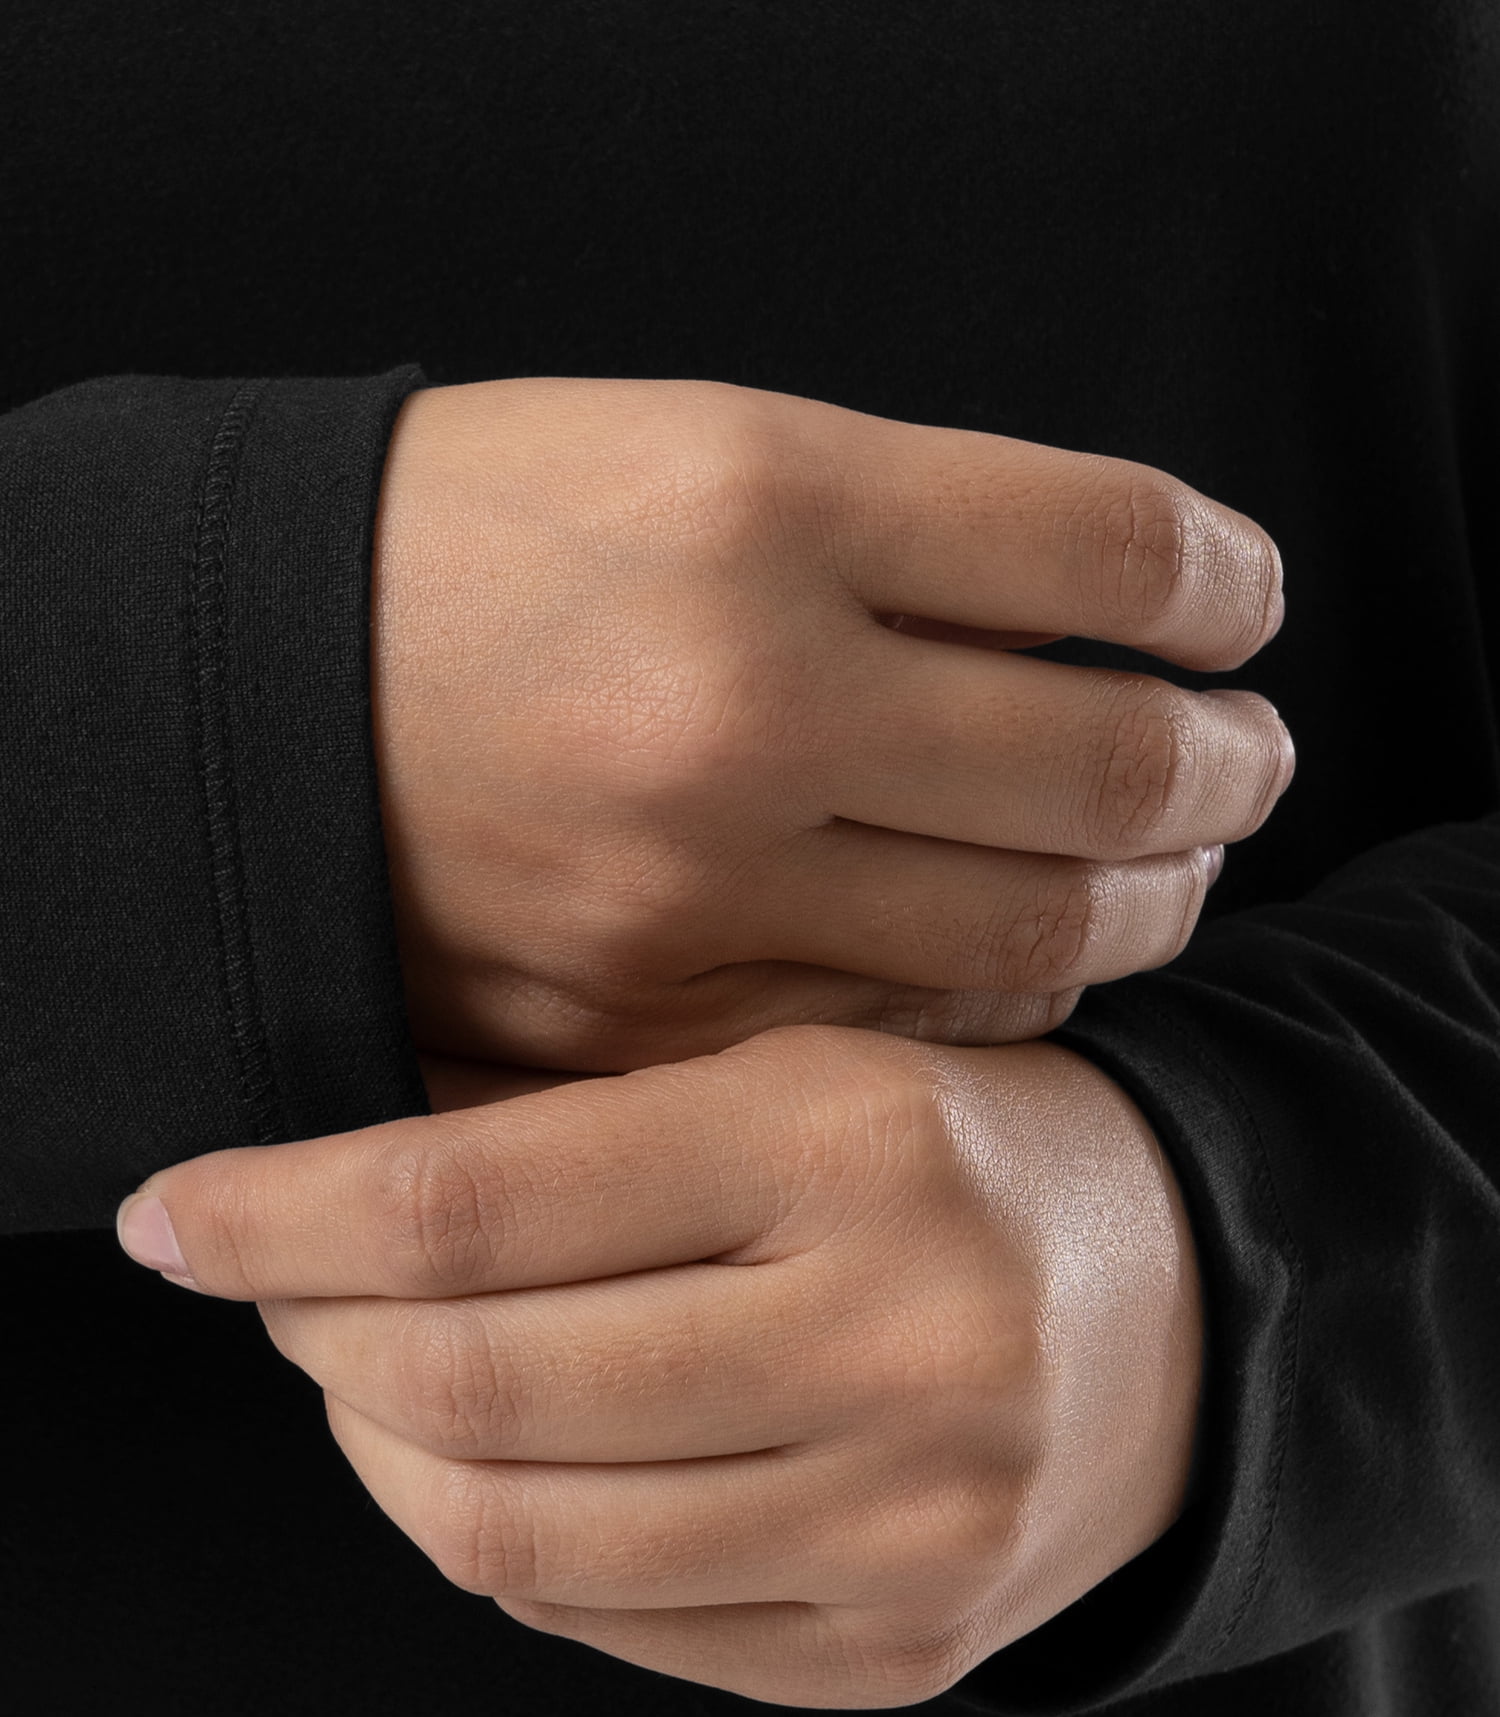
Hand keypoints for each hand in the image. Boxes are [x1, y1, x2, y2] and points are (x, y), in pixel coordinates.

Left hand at [116, 1026, 1202, 1709]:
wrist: (1186, 1312)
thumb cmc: (957, 1165)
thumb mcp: (792, 1072)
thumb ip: (572, 1132)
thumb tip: (323, 1196)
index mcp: (850, 1146)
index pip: (475, 1206)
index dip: (281, 1215)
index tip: (180, 1215)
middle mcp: (895, 1343)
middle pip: (471, 1390)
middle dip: (313, 1340)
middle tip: (279, 1290)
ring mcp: (904, 1526)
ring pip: (515, 1541)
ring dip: (383, 1454)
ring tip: (376, 1380)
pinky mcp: (901, 1649)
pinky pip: (611, 1629)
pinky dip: (506, 1546)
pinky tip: (512, 1466)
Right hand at [371, 375, 1291, 1068]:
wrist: (244, 698)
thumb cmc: (476, 546)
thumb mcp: (688, 451)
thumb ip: (902, 532)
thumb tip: (1108, 621)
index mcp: (760, 500)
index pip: (1112, 545)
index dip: (1225, 580)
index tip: (1241, 605)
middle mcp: (741, 695)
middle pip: (1110, 759)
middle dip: (1227, 765)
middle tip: (1247, 760)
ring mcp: (695, 882)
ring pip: (1036, 926)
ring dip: (1150, 896)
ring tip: (1166, 866)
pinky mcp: (648, 1019)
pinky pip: (907, 1029)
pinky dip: (1005, 991)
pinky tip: (1022, 951)